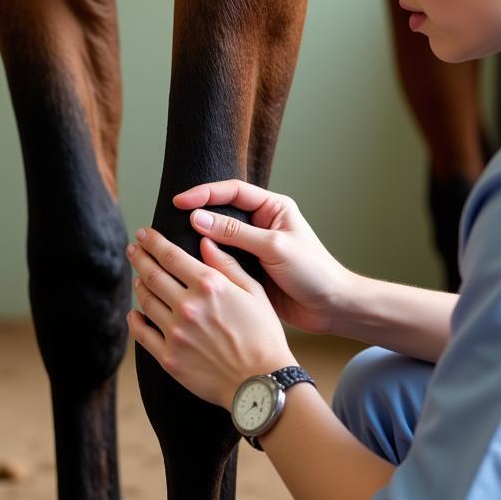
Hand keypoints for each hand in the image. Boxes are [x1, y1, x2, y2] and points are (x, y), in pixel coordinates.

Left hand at [125, 226, 294, 407]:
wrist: (260, 382)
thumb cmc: (263, 335)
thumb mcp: (254, 292)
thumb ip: (227, 265)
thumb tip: (204, 241)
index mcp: (209, 285)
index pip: (170, 255)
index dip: (153, 241)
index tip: (144, 234)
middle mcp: (188, 306)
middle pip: (152, 274)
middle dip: (139, 257)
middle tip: (133, 248)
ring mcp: (176, 333)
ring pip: (146, 301)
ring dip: (139, 285)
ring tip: (138, 277)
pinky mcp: (169, 358)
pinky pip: (142, 334)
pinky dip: (134, 320)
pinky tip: (134, 312)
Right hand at [173, 180, 346, 334]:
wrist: (332, 308)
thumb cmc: (313, 272)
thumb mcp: (273, 247)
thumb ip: (235, 232)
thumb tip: (198, 218)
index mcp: (273, 208)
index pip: (232, 191)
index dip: (204, 194)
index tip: (179, 202)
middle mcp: (262, 224)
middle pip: (222, 211)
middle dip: (197, 213)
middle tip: (168, 219)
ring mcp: (255, 248)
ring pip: (220, 237)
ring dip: (199, 239)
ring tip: (172, 242)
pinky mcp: (250, 270)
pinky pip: (223, 260)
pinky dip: (207, 261)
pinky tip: (189, 265)